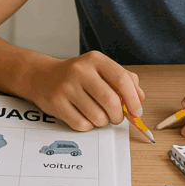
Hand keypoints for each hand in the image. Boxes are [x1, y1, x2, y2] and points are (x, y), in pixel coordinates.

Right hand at [24, 51, 143, 130]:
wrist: (43, 76)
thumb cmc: (78, 76)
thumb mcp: (100, 70)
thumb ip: (124, 80)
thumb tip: (140, 98)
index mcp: (95, 60)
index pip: (121, 78)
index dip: (133, 99)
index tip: (136, 112)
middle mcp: (80, 71)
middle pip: (110, 100)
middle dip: (118, 116)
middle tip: (116, 118)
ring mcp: (67, 87)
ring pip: (97, 116)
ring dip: (103, 122)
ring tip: (98, 115)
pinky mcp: (57, 103)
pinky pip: (82, 124)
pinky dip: (88, 125)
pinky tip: (84, 116)